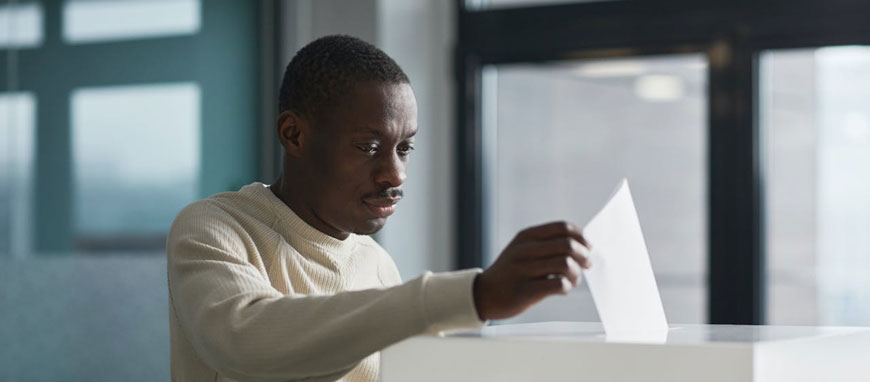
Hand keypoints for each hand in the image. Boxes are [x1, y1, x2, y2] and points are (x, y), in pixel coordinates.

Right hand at [473, 221, 590, 320]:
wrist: (484, 294)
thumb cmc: (511, 273)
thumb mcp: (522, 249)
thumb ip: (547, 244)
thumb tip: (583, 245)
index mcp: (526, 236)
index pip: (562, 228)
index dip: (581, 237)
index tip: (587, 247)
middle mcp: (524, 250)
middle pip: (567, 245)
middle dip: (584, 256)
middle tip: (586, 265)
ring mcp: (523, 270)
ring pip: (565, 264)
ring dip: (576, 273)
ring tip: (572, 279)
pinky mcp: (525, 291)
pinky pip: (558, 285)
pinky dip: (566, 287)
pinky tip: (562, 289)